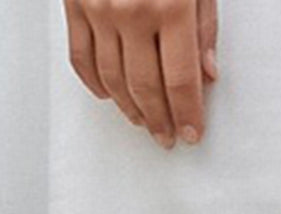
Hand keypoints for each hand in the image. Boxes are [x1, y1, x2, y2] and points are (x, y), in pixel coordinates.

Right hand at [64, 0, 218, 148]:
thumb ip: (204, 21)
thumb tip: (206, 70)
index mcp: (170, 4)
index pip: (180, 80)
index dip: (187, 113)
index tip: (191, 132)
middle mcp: (131, 10)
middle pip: (145, 88)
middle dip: (159, 119)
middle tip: (167, 134)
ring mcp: (99, 9)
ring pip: (112, 79)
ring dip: (130, 107)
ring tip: (143, 120)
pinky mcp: (75, 4)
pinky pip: (81, 58)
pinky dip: (96, 84)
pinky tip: (111, 94)